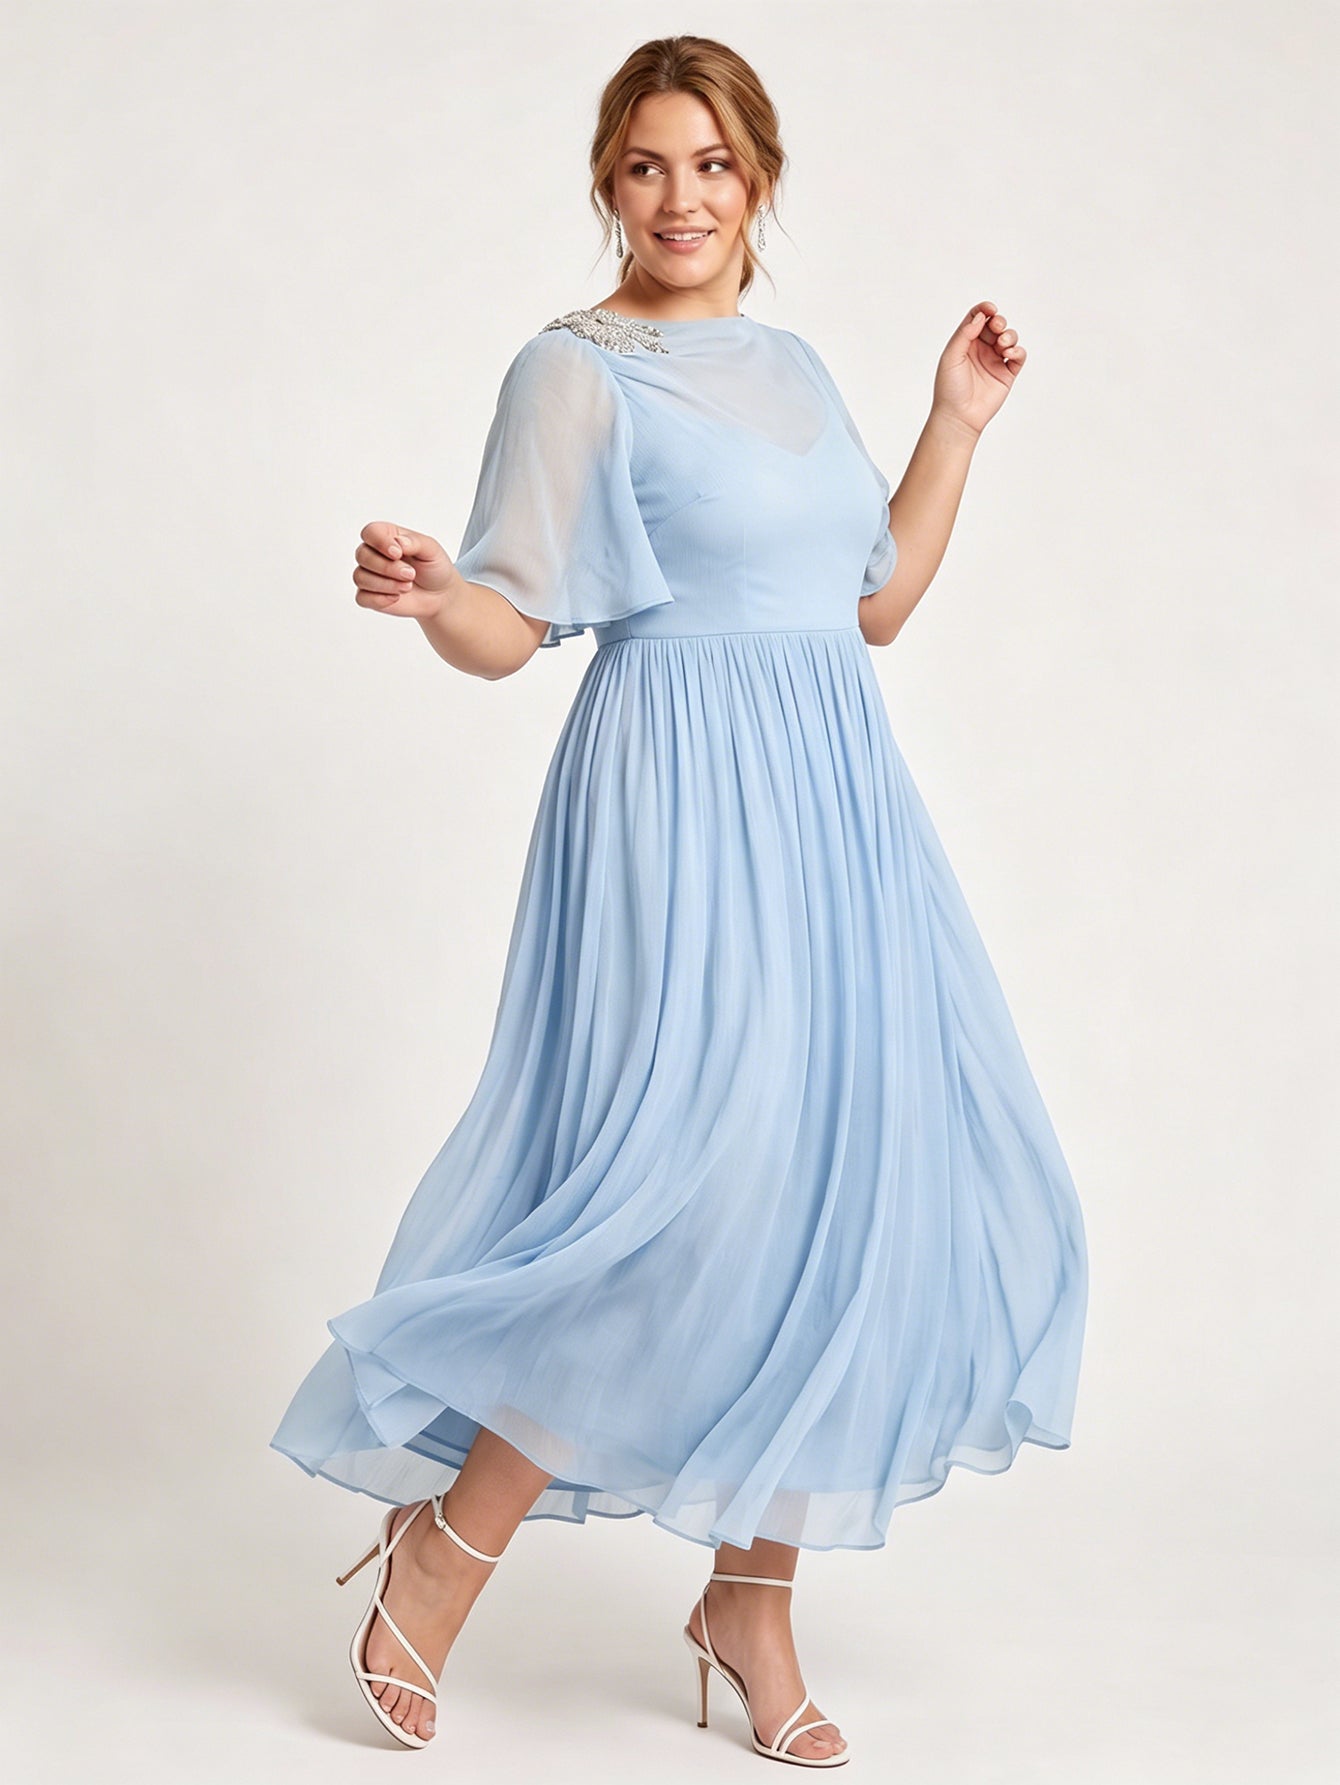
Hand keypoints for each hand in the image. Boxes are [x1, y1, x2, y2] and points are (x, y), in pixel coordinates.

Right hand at [353, 523, 460, 618]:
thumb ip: (415, 542)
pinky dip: (380, 599)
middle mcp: (373, 554)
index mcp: (386, 536)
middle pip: (362, 556)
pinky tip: (396, 598)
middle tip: (411, 574)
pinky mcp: (369, 596)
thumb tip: (398, 542)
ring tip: (407, 586)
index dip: (380, 542)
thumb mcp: (431, 550)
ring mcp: (369, 575)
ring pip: (360, 577)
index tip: (398, 554)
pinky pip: (362, 598)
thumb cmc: (434, 568)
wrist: (440, 595)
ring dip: (386, 584)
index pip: (370, 532)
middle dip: (387, 567)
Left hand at [931, 301, 1024, 438]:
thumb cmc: (949, 388)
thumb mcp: (951, 356)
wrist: (958, 417)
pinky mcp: (1006, 374)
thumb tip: (981, 316)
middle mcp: (980, 350)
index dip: (985, 309)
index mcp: (965, 343)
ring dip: (1009, 335)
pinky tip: (1011, 353)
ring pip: (1009, 338)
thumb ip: (964, 334)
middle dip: (999, 322)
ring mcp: (994, 361)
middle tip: (997, 327)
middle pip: (995, 325)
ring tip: (1003, 344)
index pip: (977, 318)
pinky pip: (1018, 357)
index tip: (991, 309)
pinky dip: (1018, 350)